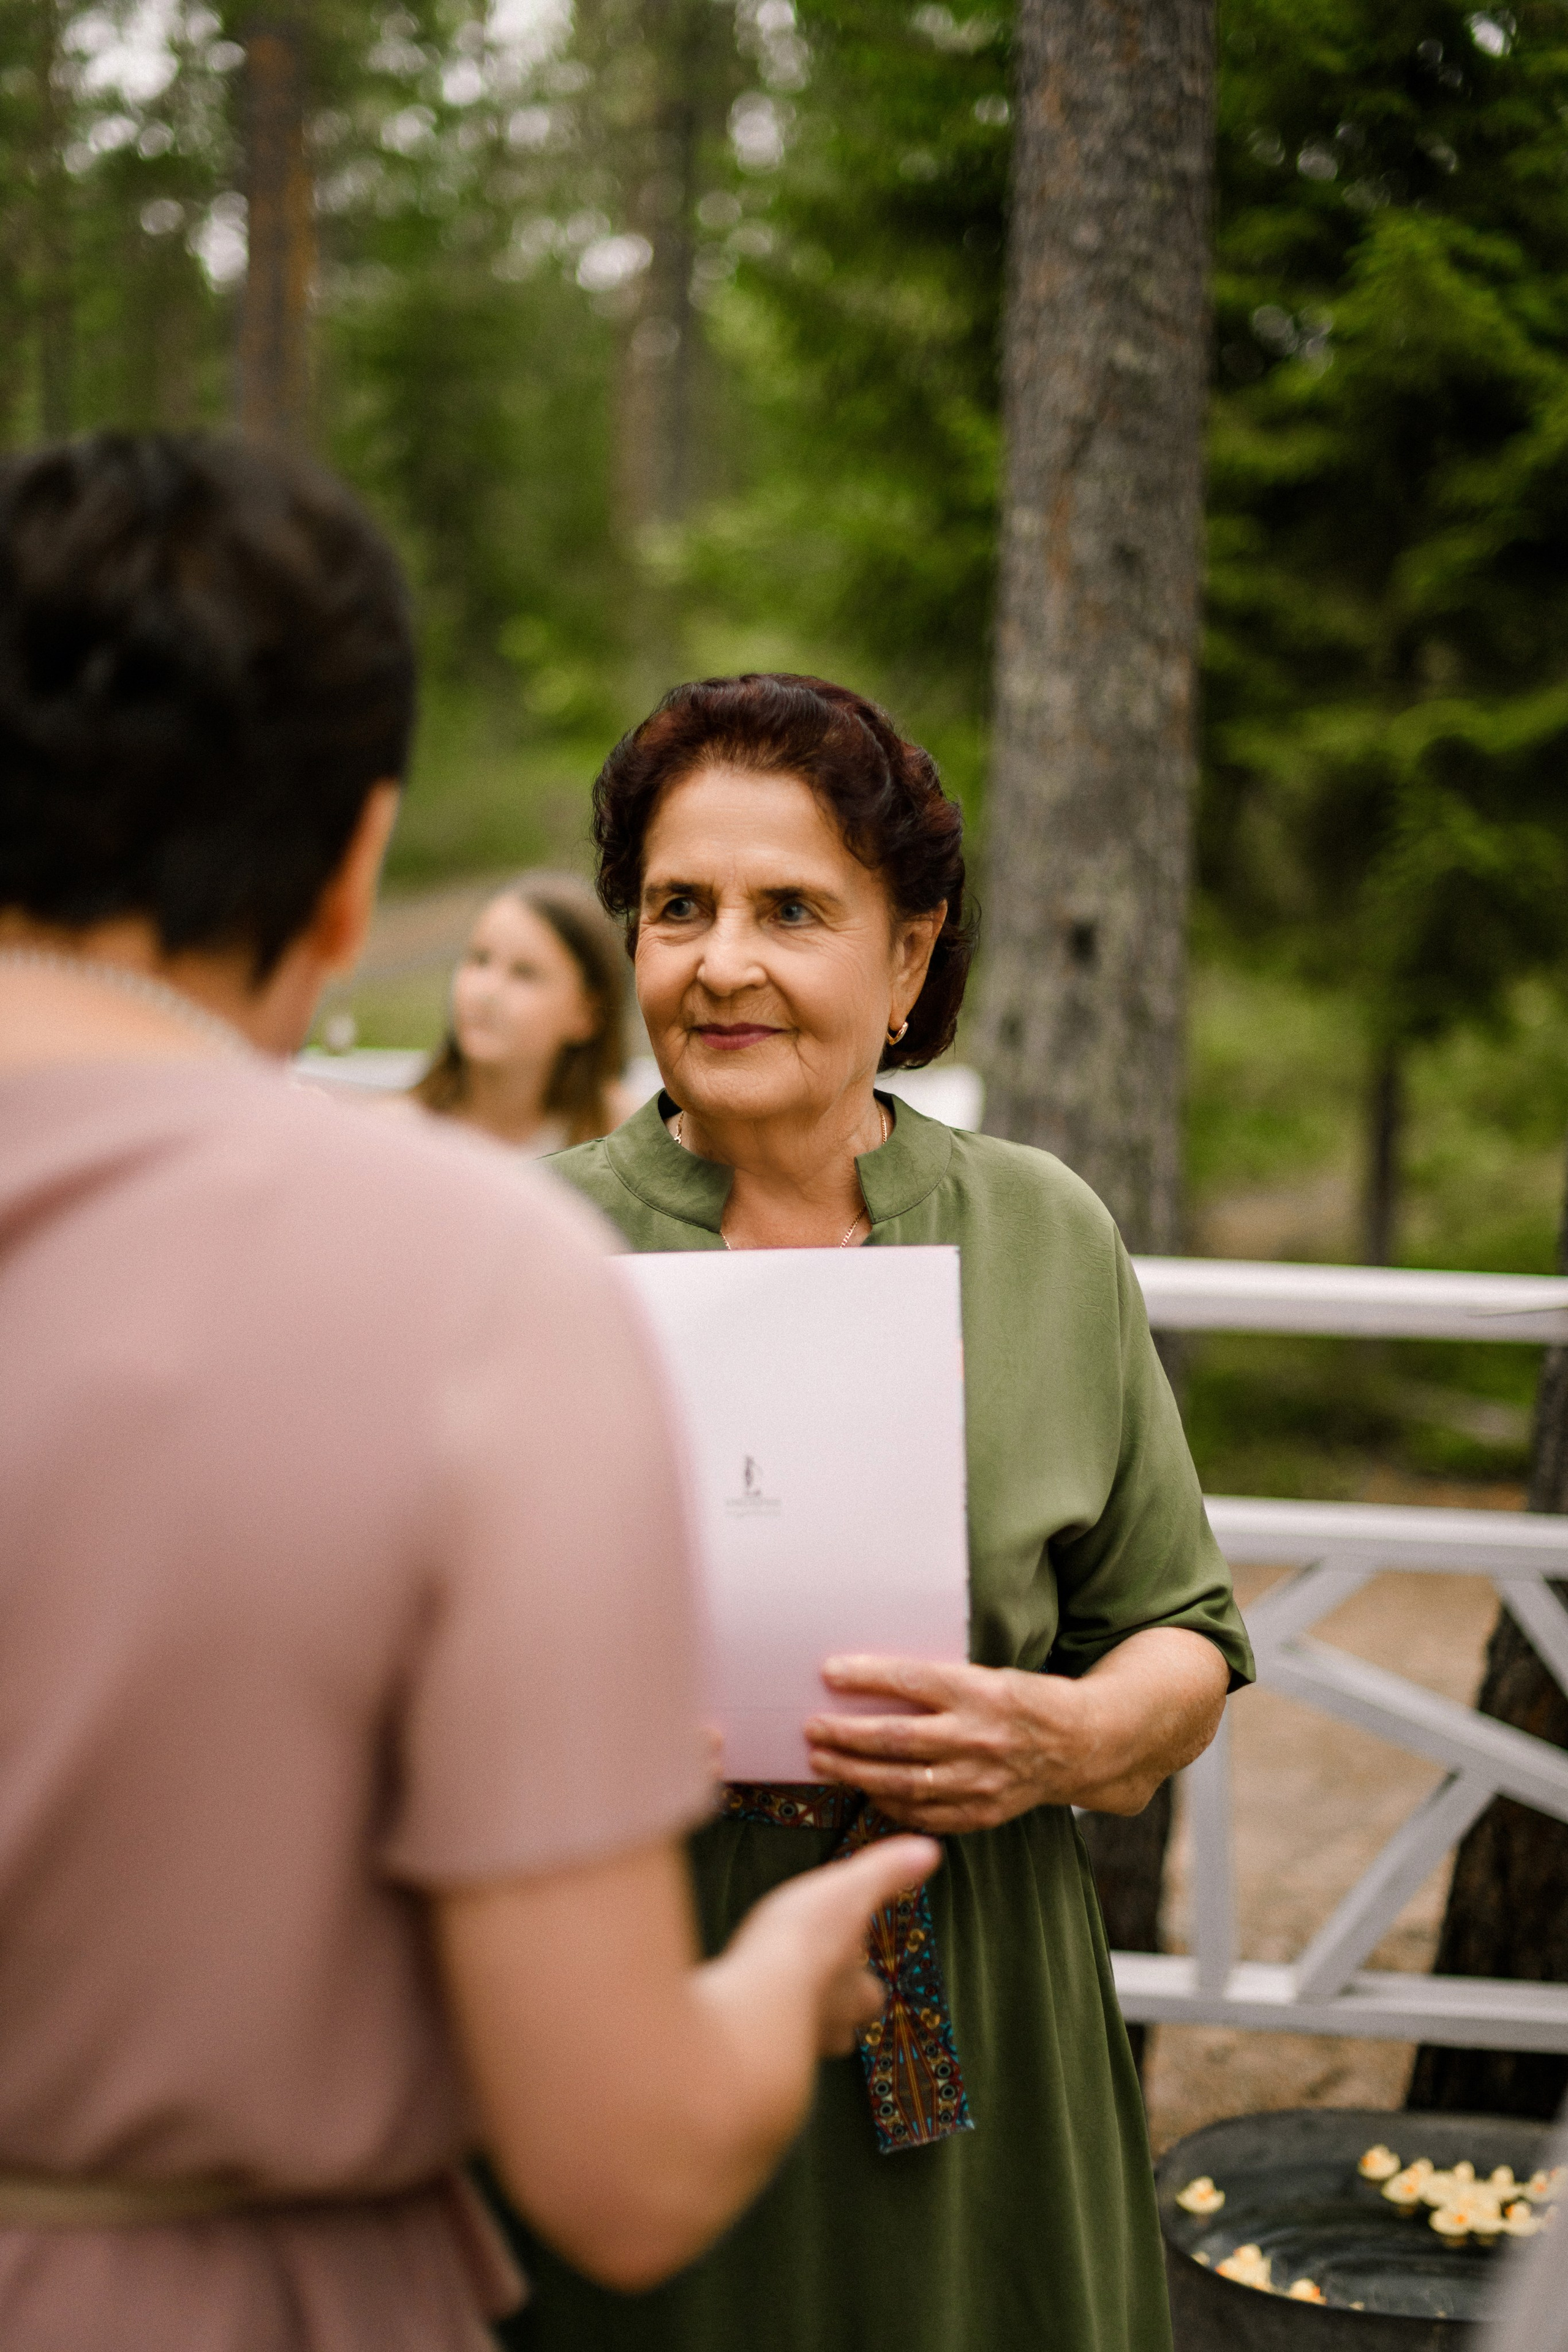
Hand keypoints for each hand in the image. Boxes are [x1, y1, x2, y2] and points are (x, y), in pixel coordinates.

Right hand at [719, 1833, 941, 2054]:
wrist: (749, 2002)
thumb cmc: (804, 1943)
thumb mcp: (849, 1892)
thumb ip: (886, 1872)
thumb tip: (931, 1850)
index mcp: (858, 1995)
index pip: (872, 1997)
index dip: (863, 1979)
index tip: (850, 1952)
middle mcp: (831, 2029)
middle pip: (841, 2029)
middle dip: (831, 2006)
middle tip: (814, 1977)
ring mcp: (790, 2045)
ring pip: (802, 2037)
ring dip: (793, 2014)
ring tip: (775, 1989)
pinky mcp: (749, 2050)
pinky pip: (759, 2036)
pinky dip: (754, 2020)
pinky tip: (741, 2002)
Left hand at [804, 1656, 1092, 1832]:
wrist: (1078, 1746)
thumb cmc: (1023, 1701)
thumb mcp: (987, 1676)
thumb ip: (937, 1685)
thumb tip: (872, 1682)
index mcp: (979, 1692)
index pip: (910, 1680)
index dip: (866, 1677)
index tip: (829, 1672)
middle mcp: (977, 1737)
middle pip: (896, 1738)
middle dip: (846, 1734)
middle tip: (811, 1728)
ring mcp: (979, 1780)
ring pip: (902, 1781)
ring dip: (855, 1772)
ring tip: (822, 1761)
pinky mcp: (981, 1813)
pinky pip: (923, 1813)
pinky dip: (889, 1804)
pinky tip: (865, 1792)